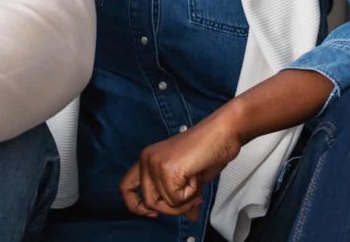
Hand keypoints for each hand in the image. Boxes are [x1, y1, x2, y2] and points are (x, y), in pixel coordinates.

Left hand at [119, 111, 242, 220]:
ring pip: (162, 203)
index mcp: (147, 159)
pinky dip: (191, 195)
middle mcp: (146, 159)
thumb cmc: (209, 149)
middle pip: (148, 202)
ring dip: (185, 202)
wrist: (223, 132)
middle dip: (172, 209)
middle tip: (192, 201)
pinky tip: (196, 178)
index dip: (136, 205)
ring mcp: (155, 163)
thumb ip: (184, 197)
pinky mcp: (167, 169)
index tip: (154, 213)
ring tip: (196, 185)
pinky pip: (175, 199)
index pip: (125, 187)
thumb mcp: (191, 179)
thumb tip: (190, 216)